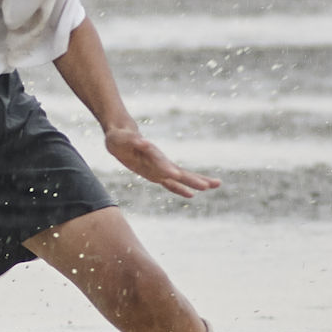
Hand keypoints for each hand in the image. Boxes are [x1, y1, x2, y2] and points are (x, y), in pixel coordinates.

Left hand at [104, 127, 220, 199]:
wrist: (122, 137)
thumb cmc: (119, 137)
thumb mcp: (120, 138)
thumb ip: (131, 140)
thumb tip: (141, 141)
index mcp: (150, 152)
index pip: (160, 162)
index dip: (168, 168)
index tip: (176, 175)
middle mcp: (158, 161)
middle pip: (178, 171)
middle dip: (193, 179)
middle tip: (210, 185)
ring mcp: (159, 168)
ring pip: (180, 177)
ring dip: (195, 182)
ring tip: (212, 186)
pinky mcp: (155, 174)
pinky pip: (170, 184)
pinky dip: (180, 189)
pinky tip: (192, 195)